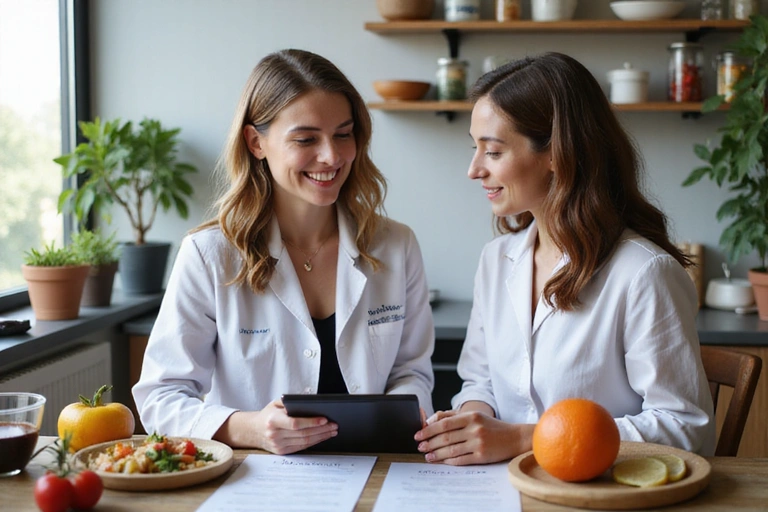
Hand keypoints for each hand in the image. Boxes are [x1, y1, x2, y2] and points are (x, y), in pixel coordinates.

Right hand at [215, 399, 337, 453]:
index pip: (295, 423)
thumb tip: (310, 402)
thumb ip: (290, 402)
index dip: (311, 422)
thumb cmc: (268, 414)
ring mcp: (278, 445)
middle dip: (321, 430)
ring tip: (332, 431)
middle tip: (334, 425)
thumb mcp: (275, 403)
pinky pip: (301, 447)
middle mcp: (275, 434)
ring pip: (304, 442)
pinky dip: (314, 442)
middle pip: (303, 434)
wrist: (253, 430)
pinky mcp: (282, 452)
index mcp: (273, 420)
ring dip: (321, 437)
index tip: (325, 419)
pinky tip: (322, 437)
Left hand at [414, 410, 533, 464]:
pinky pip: (461, 460)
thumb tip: (431, 422)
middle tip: (420, 447)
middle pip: (446, 437)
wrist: (515, 438)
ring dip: (436, 454)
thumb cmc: (491, 426)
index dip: (429, 430)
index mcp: (471, 417)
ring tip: (428, 456)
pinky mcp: (482, 456)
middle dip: (429, 443)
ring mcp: (479, 443)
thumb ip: (453, 417)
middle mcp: (474, 429)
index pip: (444, 423)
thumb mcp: (474, 416)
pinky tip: (441, 461)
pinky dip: (449, 461)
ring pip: (451, 450)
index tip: (418, 435)